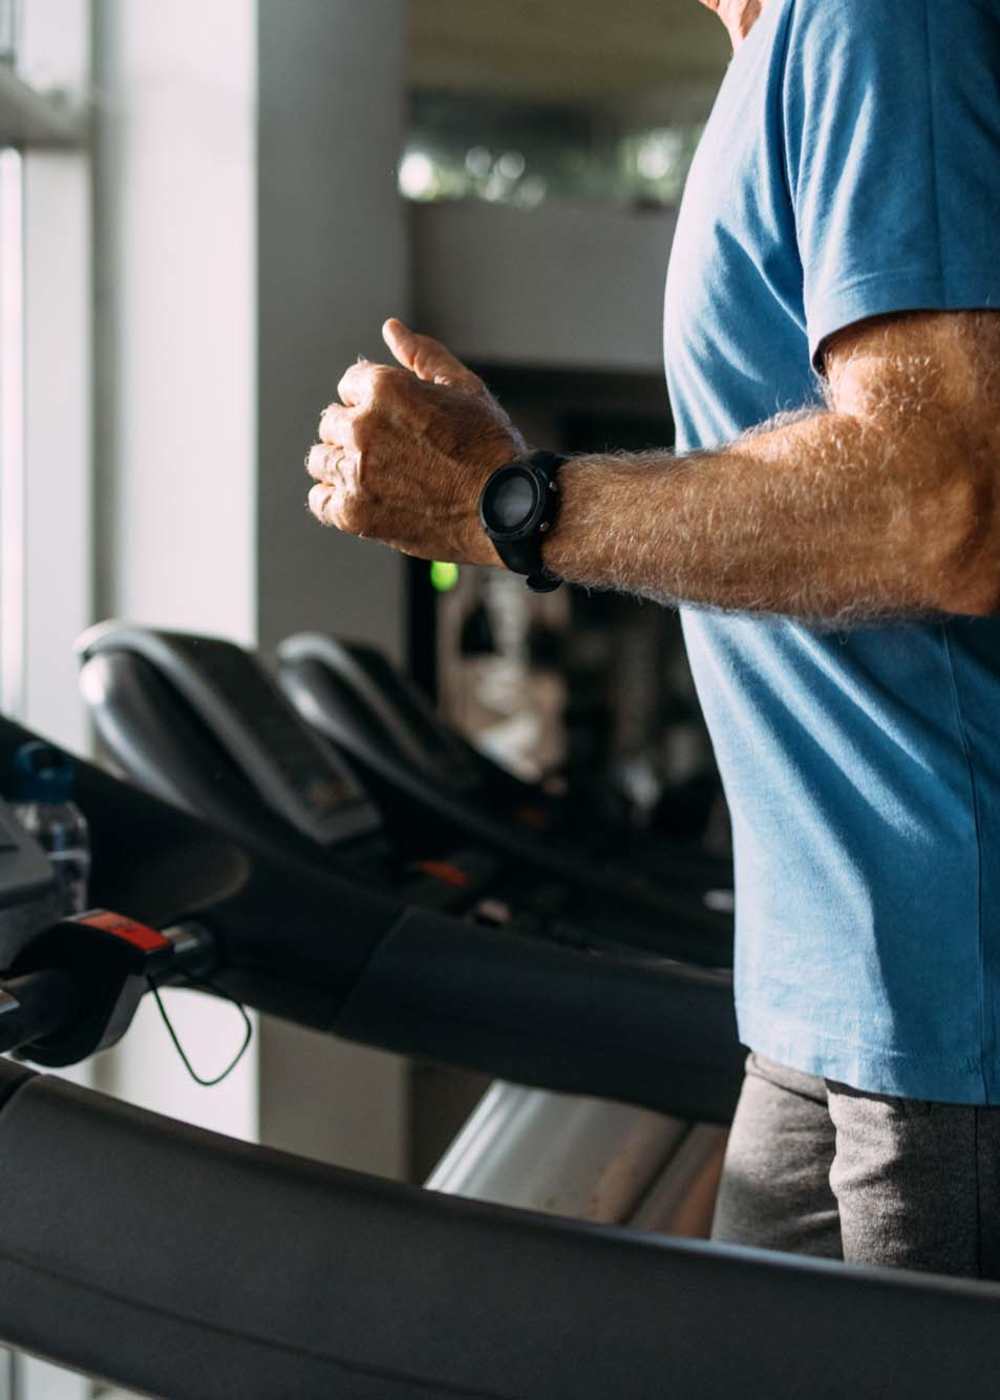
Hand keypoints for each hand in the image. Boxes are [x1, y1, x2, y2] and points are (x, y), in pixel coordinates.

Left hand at [306, 319, 527, 563]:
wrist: (506, 508)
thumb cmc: (490, 446)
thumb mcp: (464, 389)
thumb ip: (422, 355)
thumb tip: (391, 328)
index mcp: (384, 388)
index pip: (350, 385)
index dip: (375, 402)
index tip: (399, 424)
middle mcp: (362, 427)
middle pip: (331, 422)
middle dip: (356, 433)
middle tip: (394, 455)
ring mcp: (355, 472)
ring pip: (321, 460)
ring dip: (342, 466)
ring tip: (379, 478)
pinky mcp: (354, 513)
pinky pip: (321, 502)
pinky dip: (337, 502)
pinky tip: (366, 501)